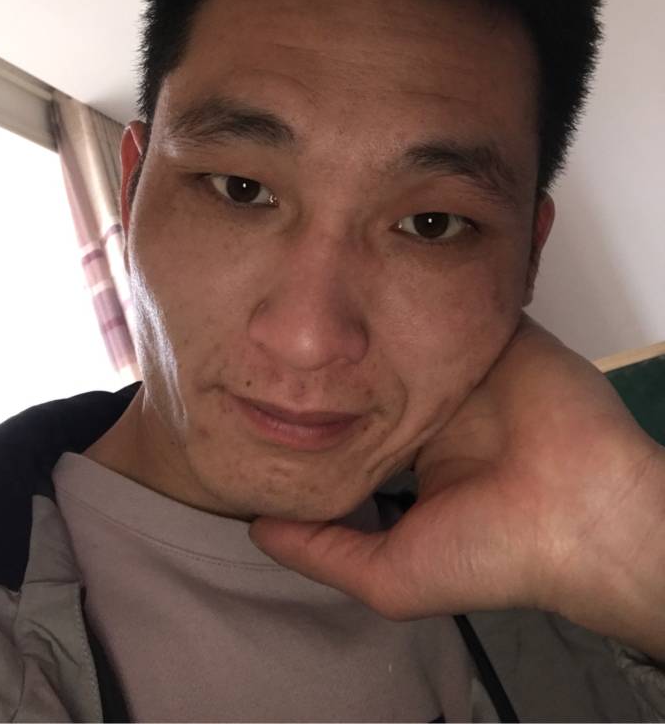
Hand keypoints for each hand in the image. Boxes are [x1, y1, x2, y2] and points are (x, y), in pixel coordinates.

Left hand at [250, 315, 664, 657]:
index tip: (268, 386)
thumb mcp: (390, 574)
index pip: (359, 420)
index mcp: (418, 456)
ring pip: (407, 327)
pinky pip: (454, 298)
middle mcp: (440, 408)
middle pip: (377, 370)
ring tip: (316, 283)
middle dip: (337, 355)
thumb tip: (257, 525)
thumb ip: (322, 550)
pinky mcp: (494, 333)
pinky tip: (376, 266)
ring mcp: (466, 366)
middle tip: (281, 325)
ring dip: (373, 312)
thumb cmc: (492, 553)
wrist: (581, 512)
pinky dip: (423, 282)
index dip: (320, 407)